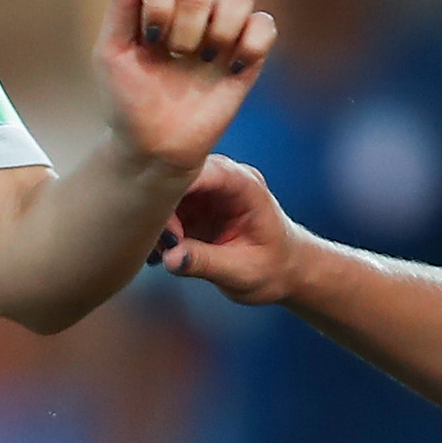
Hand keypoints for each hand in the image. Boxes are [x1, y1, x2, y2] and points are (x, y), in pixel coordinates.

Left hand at [92, 0, 274, 174]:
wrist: (154, 149)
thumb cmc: (127, 102)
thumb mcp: (112, 55)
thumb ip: (120, 8)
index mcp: (156, 8)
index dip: (160, 1)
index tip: (150, 38)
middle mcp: (190, 15)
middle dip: (185, 29)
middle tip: (175, 57)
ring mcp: (220, 35)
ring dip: (222, 25)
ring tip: (208, 57)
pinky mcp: (246, 58)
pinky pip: (265, 25)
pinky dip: (252, 40)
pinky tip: (231, 66)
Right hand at [155, 156, 304, 305]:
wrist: (285, 271)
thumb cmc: (273, 269)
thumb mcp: (241, 272)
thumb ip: (205, 263)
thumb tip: (169, 258)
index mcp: (245, 186)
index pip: (201, 170)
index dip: (172, 188)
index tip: (156, 220)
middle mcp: (226, 179)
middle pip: (178, 176)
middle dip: (160, 208)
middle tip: (160, 245)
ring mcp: (209, 190)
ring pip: (167, 192)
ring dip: (157, 221)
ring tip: (162, 254)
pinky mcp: (196, 205)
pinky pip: (167, 208)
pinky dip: (160, 229)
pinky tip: (163, 253)